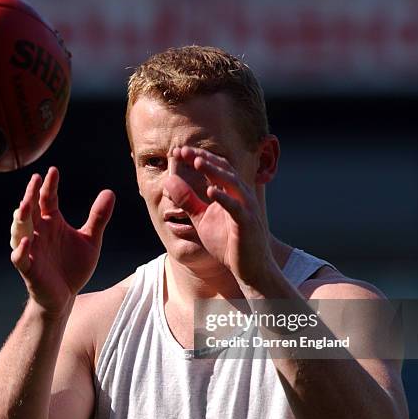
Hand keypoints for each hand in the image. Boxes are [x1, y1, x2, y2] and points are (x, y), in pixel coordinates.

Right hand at [10, 167, 114, 312]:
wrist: (66, 296)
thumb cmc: (73, 266)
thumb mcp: (90, 240)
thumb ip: (98, 217)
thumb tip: (109, 192)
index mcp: (51, 222)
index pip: (47, 199)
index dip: (49, 185)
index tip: (53, 170)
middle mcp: (39, 232)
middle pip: (30, 209)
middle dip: (30, 195)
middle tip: (35, 180)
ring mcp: (32, 250)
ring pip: (19, 231)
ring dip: (20, 219)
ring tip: (24, 206)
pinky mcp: (30, 269)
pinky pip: (20, 258)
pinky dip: (21, 250)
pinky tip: (26, 241)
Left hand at [164, 146, 274, 286]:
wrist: (249, 269)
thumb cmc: (228, 243)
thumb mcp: (201, 220)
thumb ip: (187, 201)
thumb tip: (168, 181)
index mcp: (230, 193)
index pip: (215, 168)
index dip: (197, 157)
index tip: (178, 151)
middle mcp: (241, 195)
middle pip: (224, 169)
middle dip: (203, 158)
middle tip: (183, 149)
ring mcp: (246, 208)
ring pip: (232, 183)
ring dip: (214, 171)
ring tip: (197, 162)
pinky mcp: (247, 223)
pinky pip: (236, 208)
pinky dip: (224, 198)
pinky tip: (210, 191)